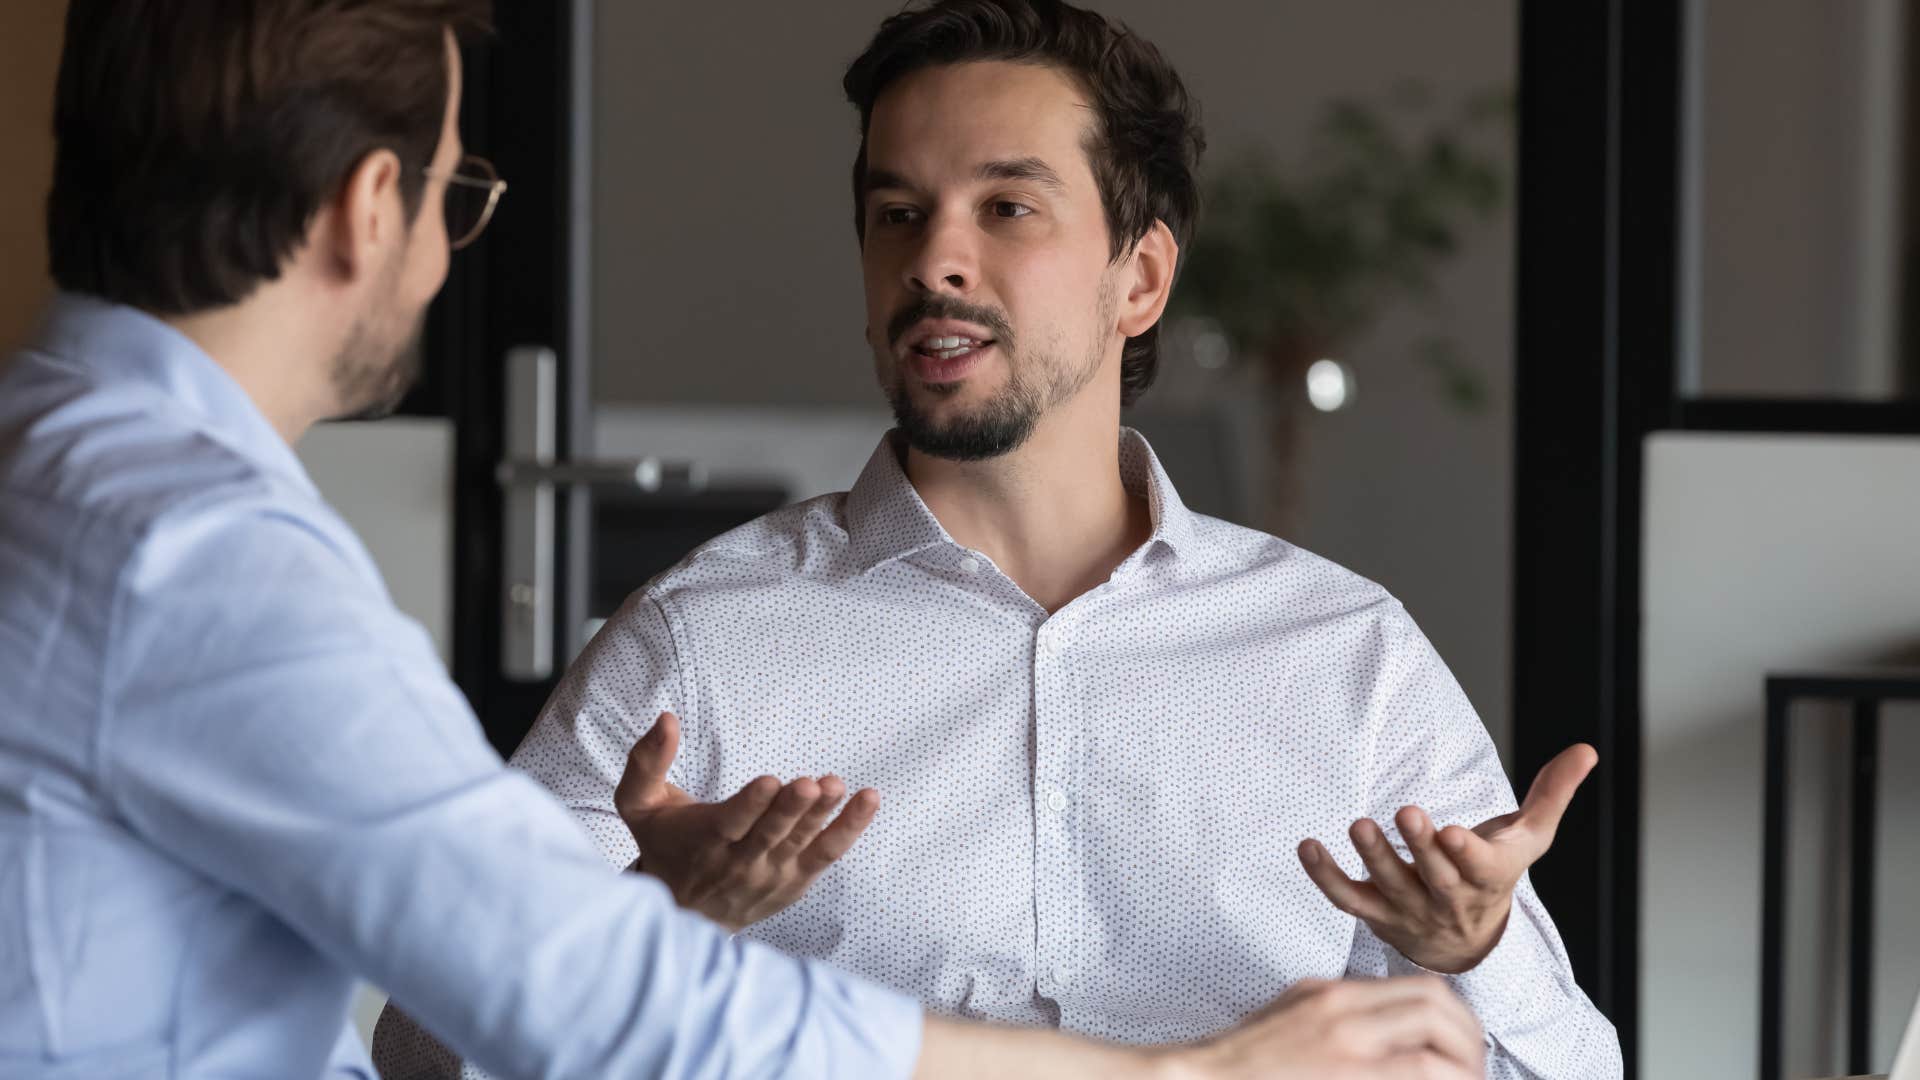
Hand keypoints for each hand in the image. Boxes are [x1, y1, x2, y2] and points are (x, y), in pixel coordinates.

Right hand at [613, 711, 878, 932]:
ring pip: (801, 843)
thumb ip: (647, 762)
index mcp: (703, 841)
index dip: (751, 805)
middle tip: (811, 785)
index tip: (770, 781)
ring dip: (823, 815)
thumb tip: (666, 718)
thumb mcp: (639, 805)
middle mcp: (740, 863)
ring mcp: (772, 875)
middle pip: (770, 835)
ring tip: (839, 786)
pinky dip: (849, 829)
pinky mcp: (797, 880)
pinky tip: (868, 800)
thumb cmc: (663, 844)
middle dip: (791, 810)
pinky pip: (827, 854)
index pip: (730, 824)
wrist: (685, 912)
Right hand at [1165, 977, 1484, 1079]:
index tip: (1463, 1046)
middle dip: (1469, 1044)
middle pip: (1439, 1013)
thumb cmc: (1242, 1057)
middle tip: (1472, 1070)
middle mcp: (1343, 1018)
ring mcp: (1344, 1055)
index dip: (1459, 1020)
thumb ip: (1343, 1009)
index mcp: (1335, 996)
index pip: (1424, 990)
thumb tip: (1392, 1025)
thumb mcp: (1295, 1010)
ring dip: (1459, 1074)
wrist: (1199, 1078)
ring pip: (1434, 1059)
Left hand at [1297, 743, 1598, 973]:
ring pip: (1390, 888)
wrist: (1468, 945)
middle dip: (1420, 847)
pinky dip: (1325, 876)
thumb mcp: (1530, 838)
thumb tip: (1586, 749)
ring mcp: (1410, 911)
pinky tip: (1308, 846)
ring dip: (1374, 858)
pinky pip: (1348, 899)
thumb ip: (1553, 793)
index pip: (1482, 870)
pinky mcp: (1377, 914)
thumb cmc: (1496, 875)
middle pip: (1435, 877)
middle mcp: (1449, 899)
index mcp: (1489, 878)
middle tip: (1405, 813)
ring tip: (1358, 825)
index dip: (1467, 854)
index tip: (1454, 832)